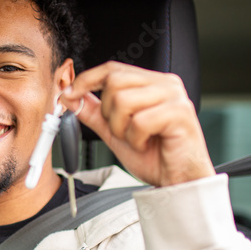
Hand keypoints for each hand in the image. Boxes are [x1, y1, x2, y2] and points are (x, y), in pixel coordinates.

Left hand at [61, 61, 214, 186]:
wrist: (177, 180)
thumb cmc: (155, 156)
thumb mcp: (115, 132)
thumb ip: (95, 113)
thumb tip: (71, 97)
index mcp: (151, 83)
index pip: (113, 69)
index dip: (88, 80)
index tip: (70, 94)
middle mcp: (165, 84)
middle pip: (114, 82)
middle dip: (108, 113)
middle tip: (122, 132)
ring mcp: (174, 96)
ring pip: (124, 100)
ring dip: (121, 129)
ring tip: (136, 140)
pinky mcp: (180, 113)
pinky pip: (140, 121)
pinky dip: (136, 139)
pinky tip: (146, 145)